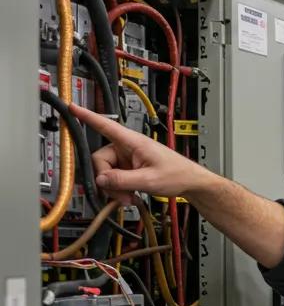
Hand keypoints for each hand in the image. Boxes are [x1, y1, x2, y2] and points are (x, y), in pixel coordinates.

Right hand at [71, 104, 209, 203]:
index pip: (106, 125)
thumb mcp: (149, 180)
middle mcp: (127, 148)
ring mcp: (127, 159)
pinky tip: (130, 196)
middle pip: (99, 160)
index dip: (87, 116)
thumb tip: (100, 180)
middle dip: (107, 181)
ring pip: (106, 173)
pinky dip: (119, 190)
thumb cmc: (177, 174)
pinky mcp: (129, 169)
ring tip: (129, 198)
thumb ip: (122, 180)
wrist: (190, 183)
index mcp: (133, 142)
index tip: (71, 107)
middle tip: (120, 195)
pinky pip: (114, 179)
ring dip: (114, 189)